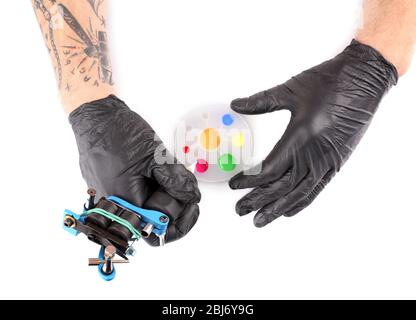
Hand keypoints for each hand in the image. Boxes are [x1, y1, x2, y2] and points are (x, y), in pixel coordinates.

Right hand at [69, 95, 200, 243]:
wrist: (96, 117)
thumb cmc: (118, 133)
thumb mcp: (154, 156)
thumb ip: (175, 179)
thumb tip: (191, 196)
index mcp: (126, 203)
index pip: (156, 232)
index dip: (179, 222)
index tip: (191, 207)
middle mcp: (116, 206)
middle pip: (153, 221)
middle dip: (175, 205)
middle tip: (187, 189)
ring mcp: (113, 196)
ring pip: (147, 207)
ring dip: (165, 194)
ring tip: (173, 175)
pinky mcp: (114, 186)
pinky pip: (138, 195)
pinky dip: (153, 187)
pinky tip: (160, 172)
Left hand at [229, 40, 397, 226]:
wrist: (366, 78)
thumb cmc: (331, 81)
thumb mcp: (291, 89)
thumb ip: (261, 101)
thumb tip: (236, 105)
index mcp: (302, 135)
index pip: (270, 169)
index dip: (250, 180)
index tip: (235, 184)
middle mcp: (316, 153)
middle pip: (282, 186)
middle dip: (259, 200)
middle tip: (241, 209)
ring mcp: (328, 160)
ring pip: (299, 193)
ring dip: (278, 208)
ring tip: (261, 219)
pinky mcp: (338, 161)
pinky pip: (317, 188)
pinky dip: (301, 201)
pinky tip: (289, 209)